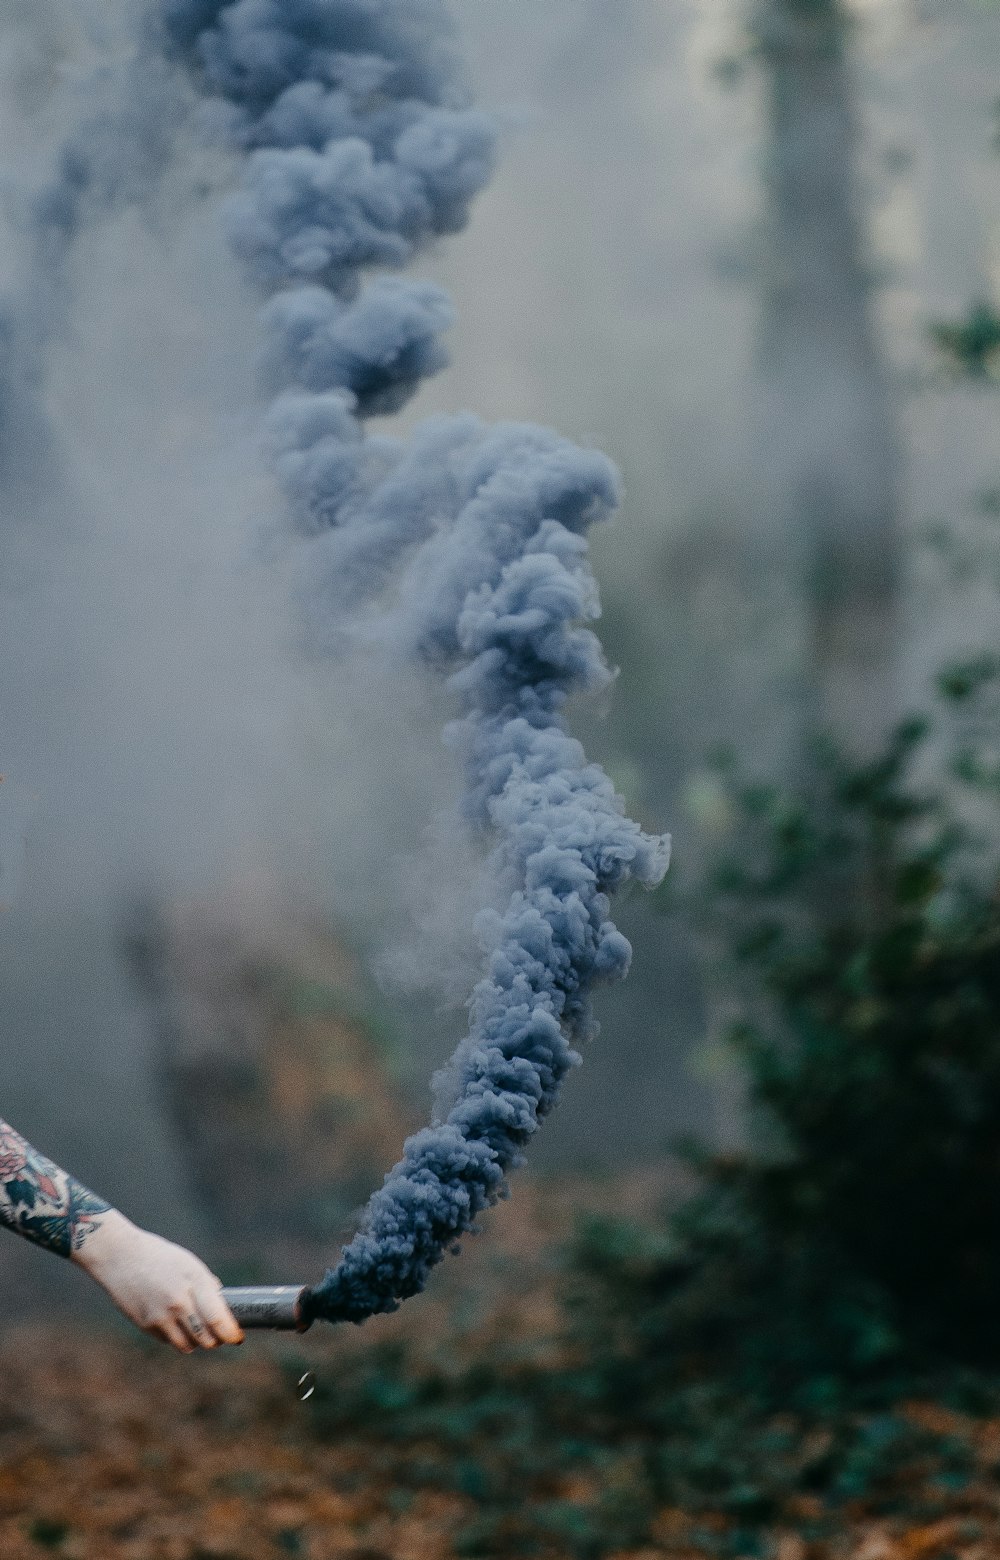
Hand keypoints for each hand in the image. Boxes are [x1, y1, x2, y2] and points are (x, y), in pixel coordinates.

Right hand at [73, 1209, 243, 1352]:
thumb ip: (206, 1285)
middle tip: (219, 1335)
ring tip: (198, 1331)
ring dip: (196, 1342)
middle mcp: (179, 1301)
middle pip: (206, 1338)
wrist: (119, 1256)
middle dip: (216, 1340)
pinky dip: (175, 1336)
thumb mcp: (188, 1263)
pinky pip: (168, 1340)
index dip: (231, 1334)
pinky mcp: (146, 1325)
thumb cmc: (158, 1256)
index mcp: (194, 1280)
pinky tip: (173, 1322)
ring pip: (188, 1345)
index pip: (218, 1319)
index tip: (237, 1337)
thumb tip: (222, 1307)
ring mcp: (161, 1316)